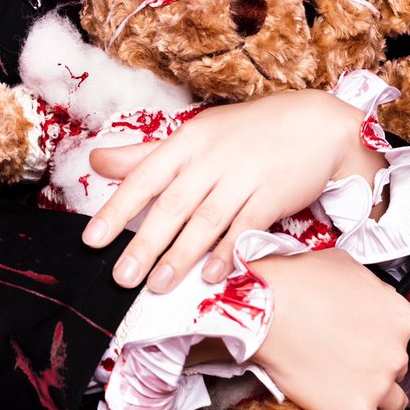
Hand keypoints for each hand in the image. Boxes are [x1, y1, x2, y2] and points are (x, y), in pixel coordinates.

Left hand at [83, 89, 385, 291]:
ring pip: (206, 218)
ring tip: (158, 285)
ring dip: (181, 254)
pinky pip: (247, 225)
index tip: (92, 238)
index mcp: (188, 141)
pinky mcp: (274, 192)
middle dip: (145, 242)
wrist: (316, 124)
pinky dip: (228, 250)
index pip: (145, 176)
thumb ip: (146, 154)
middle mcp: (212, 157)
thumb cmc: (247, 133)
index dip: (118, 208)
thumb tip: (97, 161)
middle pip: (173, 204)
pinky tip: (211, 274)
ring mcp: (244, 175)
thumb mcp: (195, 134)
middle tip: (121, 277)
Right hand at [252, 248, 409, 409]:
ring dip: (372, 394)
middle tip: (342, 356)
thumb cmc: (298, 282)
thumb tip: (364, 296)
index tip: (357, 335)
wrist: (266, 310)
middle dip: (374, 363)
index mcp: (401, 318)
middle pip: (395, 366)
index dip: (377, 334)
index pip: (399, 333)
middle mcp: (397, 354)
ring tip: (342, 386)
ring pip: (391, 402)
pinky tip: (326, 397)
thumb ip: (368, 287)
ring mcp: (377, 386)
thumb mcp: (344, 264)